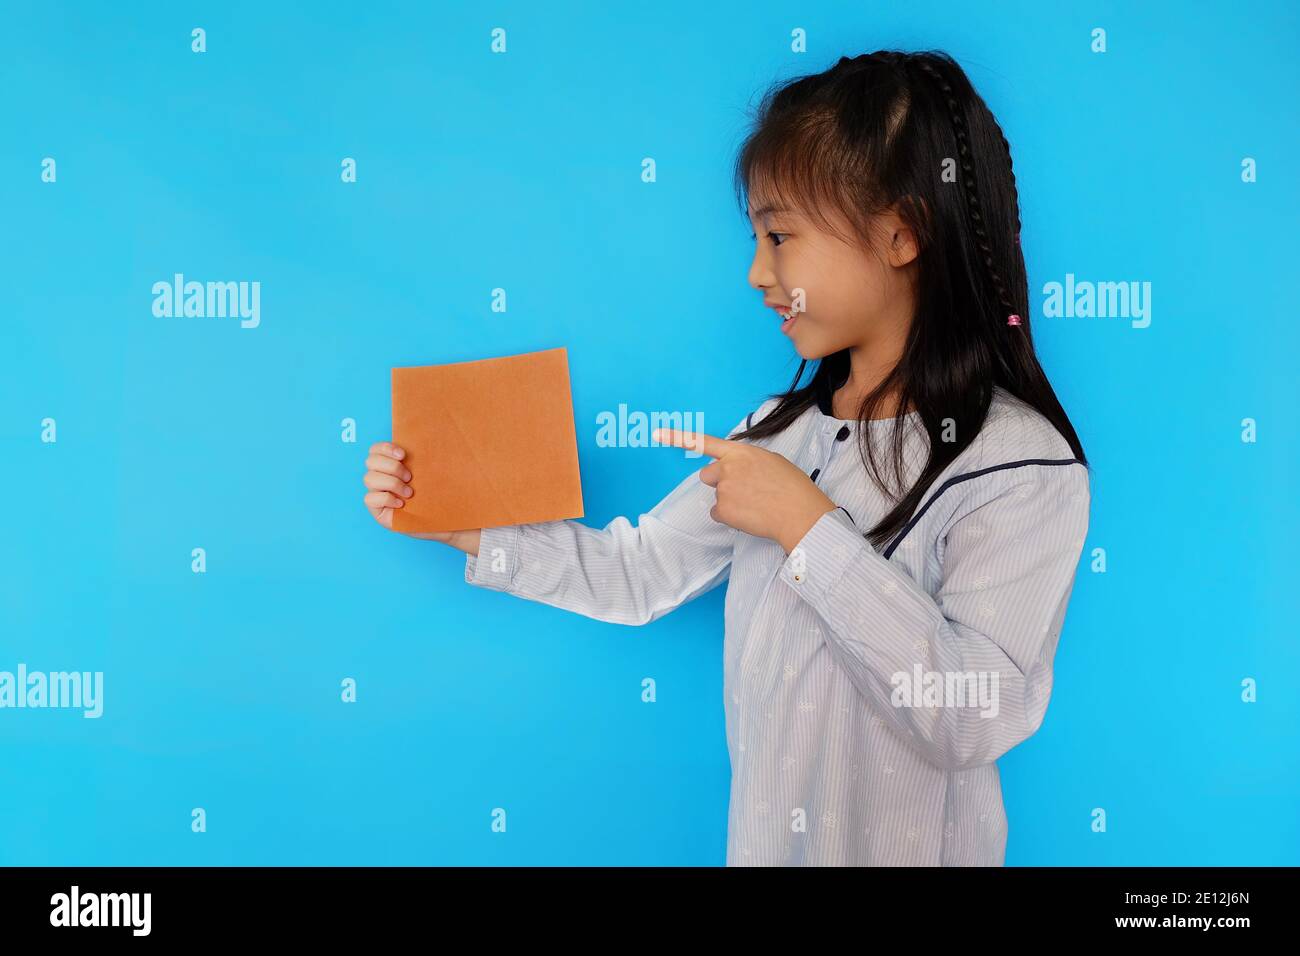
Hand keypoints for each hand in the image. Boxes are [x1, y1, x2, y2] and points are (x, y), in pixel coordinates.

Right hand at [362, 440, 454, 542]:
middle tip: (410, 477)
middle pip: (370, 461)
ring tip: (410, 493)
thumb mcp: (431, 471)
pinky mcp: (376, 509)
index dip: (385, 448)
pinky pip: (370, 499)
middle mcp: (380, 476)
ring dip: (392, 483)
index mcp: (389, 464)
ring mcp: (376, 493)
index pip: (375, 449)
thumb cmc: (437, 493)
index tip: (403, 455)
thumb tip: (428, 435)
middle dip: (392, 467)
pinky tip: (401, 504)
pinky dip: (386, 498)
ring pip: (369, 479)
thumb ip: (423, 456)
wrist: (443, 518)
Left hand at [652, 428, 837, 552]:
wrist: (800, 513)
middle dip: (720, 483)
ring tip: (756, 504)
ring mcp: (723, 489)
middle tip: (746, 491)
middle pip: (707, 475)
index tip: (656, 433)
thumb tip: (738, 470)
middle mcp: (727, 467)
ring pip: (717, 497)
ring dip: (730, 502)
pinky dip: (732, 518)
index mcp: (740, 452)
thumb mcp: (771, 461)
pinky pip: (719, 514)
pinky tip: (751, 516)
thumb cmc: (792, 487)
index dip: (677, 437)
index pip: (704, 441)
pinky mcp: (722, 509)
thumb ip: (747, 461)